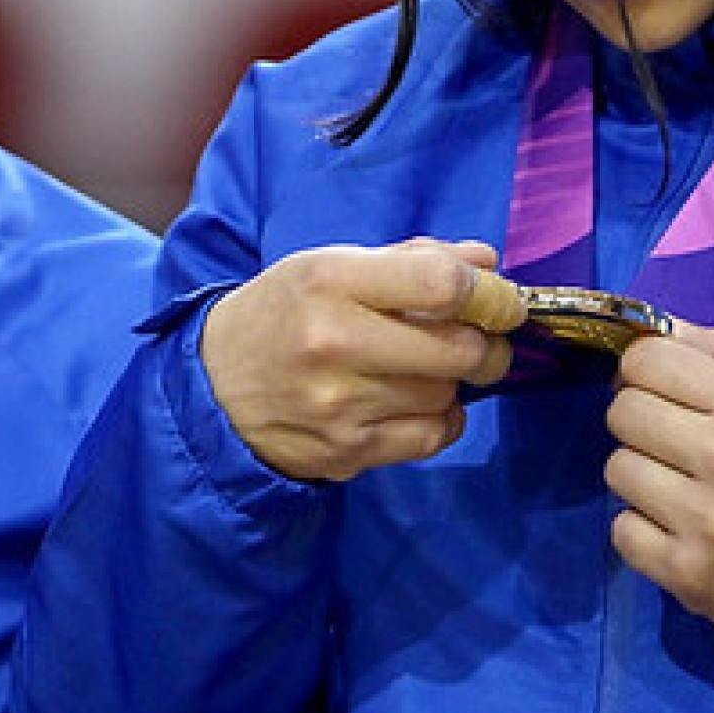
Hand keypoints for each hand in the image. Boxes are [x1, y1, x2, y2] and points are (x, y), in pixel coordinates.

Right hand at [199, 238, 514, 481]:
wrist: (212, 388)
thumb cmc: (281, 315)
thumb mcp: (329, 267)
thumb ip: (410, 260)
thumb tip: (488, 265)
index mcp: (330, 280)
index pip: (441, 284)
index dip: (490, 294)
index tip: (501, 302)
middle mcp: (334, 342)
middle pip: (457, 349)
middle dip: (488, 344)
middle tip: (484, 340)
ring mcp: (340, 404)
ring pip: (446, 394)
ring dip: (454, 381)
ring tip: (428, 368)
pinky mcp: (346, 451)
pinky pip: (431, 436)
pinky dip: (441, 419)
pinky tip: (419, 404)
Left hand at [603, 324, 713, 650]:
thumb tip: (660, 329)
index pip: (647, 359)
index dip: (644, 370)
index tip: (659, 388)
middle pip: (624, 412)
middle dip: (642, 422)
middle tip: (672, 444)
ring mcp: (705, 520)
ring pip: (618, 469)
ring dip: (642, 478)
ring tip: (683, 491)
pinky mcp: (688, 573)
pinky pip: (622, 531)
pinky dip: (644, 530)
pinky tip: (680, 531)